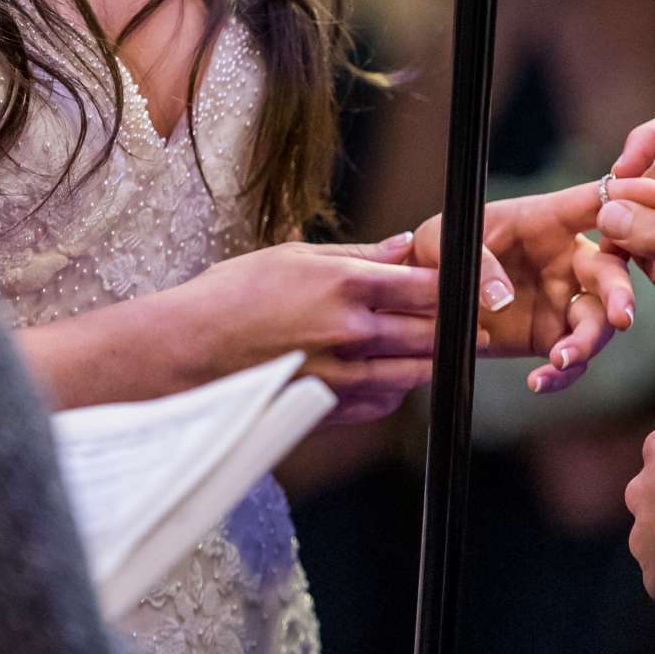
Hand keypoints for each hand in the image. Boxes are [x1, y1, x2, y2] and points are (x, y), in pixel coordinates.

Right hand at [184, 235, 448, 422]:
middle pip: (430, 332)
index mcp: (345, 286)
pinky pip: (384, 403)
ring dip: (431, 360)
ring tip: (441, 350)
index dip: (455, 286)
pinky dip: (396, 390)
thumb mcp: (292, 257)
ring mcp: (343, 375)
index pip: (425, 287)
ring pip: (414, 372)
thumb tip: (404, 246)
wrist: (186, 351)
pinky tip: (393, 378)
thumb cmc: (230, 298)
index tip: (468, 286)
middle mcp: (351, 332)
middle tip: (468, 322)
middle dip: (453, 327)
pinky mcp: (329, 407)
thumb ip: (358, 255)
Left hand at [409, 174, 654, 392]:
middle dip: (622, 295)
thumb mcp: (443, 241)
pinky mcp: (550, 336)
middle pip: (611, 273)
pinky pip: (569, 360)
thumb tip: (502, 297)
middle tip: (620, 318)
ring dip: (587, 342)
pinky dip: (559, 375)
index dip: (630, 194)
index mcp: (548, 220)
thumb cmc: (436, 250)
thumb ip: (476, 262)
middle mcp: (567, 258)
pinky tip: (538, 382)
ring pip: (597, 322)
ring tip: (559, 360)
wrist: (418, 297)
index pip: (596, 200)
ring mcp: (563, 299)